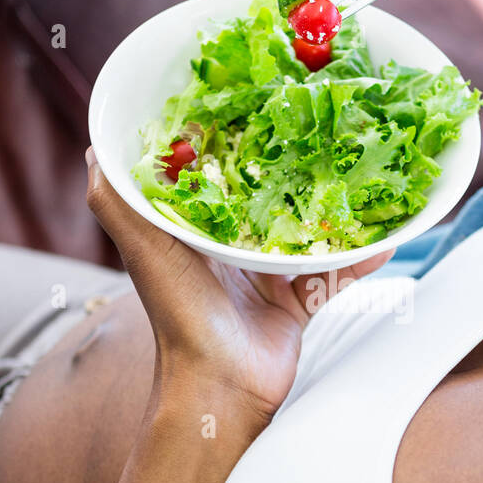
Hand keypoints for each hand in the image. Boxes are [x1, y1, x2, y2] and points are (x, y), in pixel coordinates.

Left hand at [85, 149, 391, 420]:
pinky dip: (361, 257)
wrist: (220, 387)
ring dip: (336, 205)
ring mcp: (267, 273)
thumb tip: (95, 148)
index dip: (234, 135)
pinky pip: (337, 273)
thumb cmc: (178, 316)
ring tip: (365, 170)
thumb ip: (115, 201)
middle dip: (296, 164)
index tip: (261, 95)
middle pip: (269, 193)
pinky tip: (387, 236)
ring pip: (309, 228)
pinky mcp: (298, 301)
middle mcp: (230, 246)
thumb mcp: (142, 248)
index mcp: (194, 228)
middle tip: (328, 124)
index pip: (216, 170)